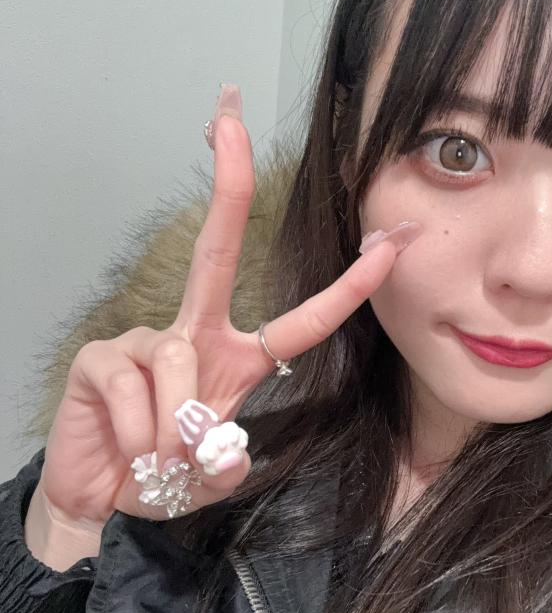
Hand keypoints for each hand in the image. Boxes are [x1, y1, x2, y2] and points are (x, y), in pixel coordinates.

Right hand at [36, 98, 420, 530]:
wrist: (99, 500)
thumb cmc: (162, 477)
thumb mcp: (214, 476)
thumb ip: (229, 462)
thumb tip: (222, 444)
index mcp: (237, 359)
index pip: (302, 322)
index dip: (348, 288)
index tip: (391, 244)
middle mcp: (194, 336)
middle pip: (217, 249)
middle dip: (227, 179)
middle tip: (230, 112)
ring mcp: (143, 342)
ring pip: (179, 360)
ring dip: (177, 424)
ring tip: (161, 459)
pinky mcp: (100, 358)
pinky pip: (135, 384)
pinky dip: (142, 431)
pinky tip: (132, 448)